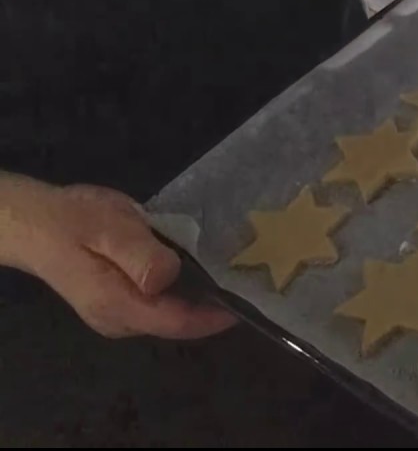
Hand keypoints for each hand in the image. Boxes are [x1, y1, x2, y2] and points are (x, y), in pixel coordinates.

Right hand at [0, 178, 236, 339]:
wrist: (39, 223)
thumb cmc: (74, 222)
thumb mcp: (109, 230)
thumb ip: (139, 255)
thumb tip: (169, 275)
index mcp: (120, 307)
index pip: (179, 322)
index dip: (216, 316)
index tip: (250, 300)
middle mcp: (123, 320)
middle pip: (180, 320)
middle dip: (214, 304)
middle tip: (251, 276)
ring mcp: (122, 313)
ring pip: (173, 311)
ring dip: (203, 295)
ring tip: (237, 269)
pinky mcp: (124, 300)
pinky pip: (163, 300)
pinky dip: (186, 287)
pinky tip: (207, 265)